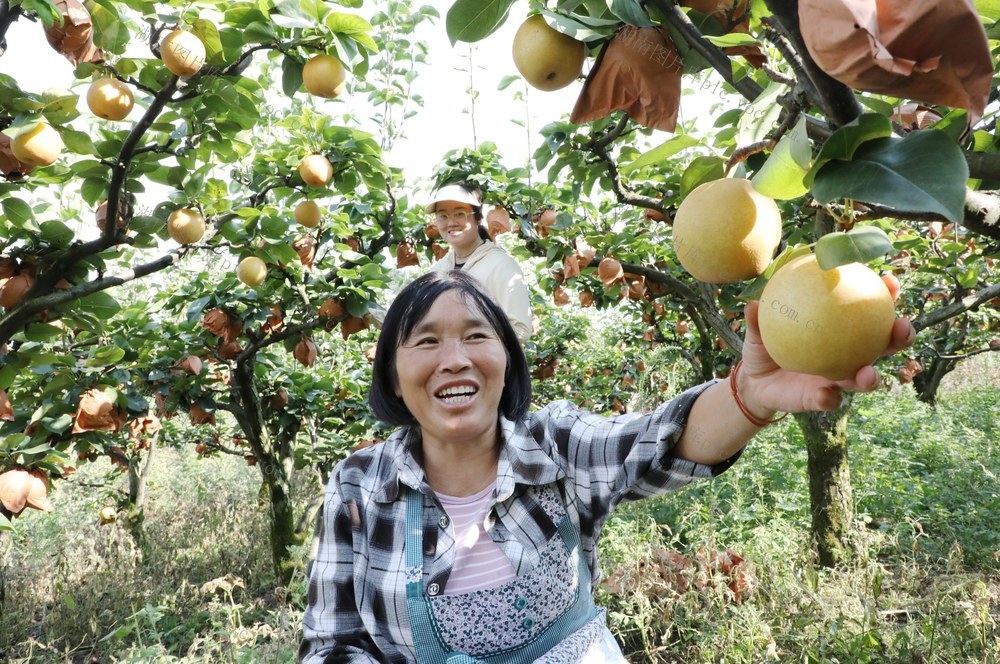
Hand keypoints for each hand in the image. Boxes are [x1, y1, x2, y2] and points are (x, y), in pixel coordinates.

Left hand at [738, 275, 916, 414]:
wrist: (755, 383)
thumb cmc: (764, 347)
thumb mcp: (758, 331)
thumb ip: (758, 318)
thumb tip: (753, 304)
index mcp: (840, 332)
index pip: (869, 312)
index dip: (886, 297)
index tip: (891, 282)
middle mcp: (847, 354)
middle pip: (883, 346)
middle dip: (900, 336)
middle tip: (902, 326)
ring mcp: (837, 379)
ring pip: (863, 379)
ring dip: (871, 377)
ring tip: (869, 373)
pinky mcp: (822, 399)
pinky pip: (829, 400)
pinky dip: (829, 398)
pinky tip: (826, 394)